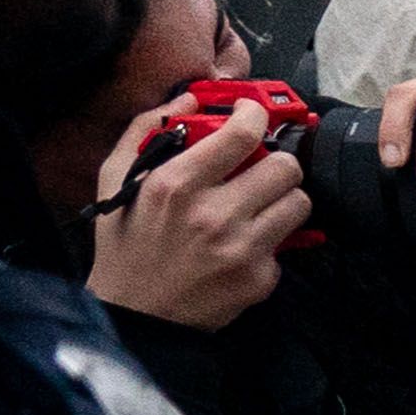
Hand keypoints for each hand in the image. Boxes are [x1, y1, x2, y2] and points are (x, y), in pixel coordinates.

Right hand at [88, 89, 309, 328]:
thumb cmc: (125, 244)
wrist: (135, 315)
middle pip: (286, 168)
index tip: (253, 114)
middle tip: (260, 169)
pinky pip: (288, 244)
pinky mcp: (260, 279)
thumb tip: (188, 99)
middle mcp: (213, 215)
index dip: (256, 115)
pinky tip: (245, 244)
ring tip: (259, 205)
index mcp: (176, 185)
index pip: (242, 134)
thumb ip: (146, 130)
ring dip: (282, 199)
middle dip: (276, 163)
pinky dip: (271, 241)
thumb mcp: (116, 179)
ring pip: (299, 203)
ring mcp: (241, 249)